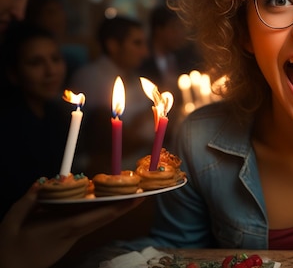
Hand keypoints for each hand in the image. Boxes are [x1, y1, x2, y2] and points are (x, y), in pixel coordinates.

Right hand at [0, 185, 143, 267]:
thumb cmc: (8, 248)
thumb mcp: (12, 222)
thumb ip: (28, 201)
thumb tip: (42, 182)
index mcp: (63, 228)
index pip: (97, 216)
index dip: (119, 206)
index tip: (136, 197)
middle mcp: (73, 235)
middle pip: (104, 219)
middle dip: (124, 207)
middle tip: (142, 194)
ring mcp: (71, 240)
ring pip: (97, 222)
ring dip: (112, 209)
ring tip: (128, 195)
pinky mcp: (67, 242)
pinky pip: (87, 224)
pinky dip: (97, 213)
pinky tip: (100, 203)